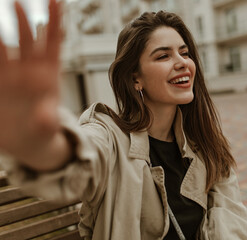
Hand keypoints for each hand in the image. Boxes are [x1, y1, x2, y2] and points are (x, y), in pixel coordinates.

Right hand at [0, 0, 62, 159]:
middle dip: (23, 19)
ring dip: (2, 30)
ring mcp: (12, 74)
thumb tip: (44, 119)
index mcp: (49, 76)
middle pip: (28, 39)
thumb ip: (45, 123)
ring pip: (7, 46)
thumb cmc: (42, 133)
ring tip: (0, 10)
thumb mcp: (46, 130)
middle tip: (16, 2)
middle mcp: (30, 70)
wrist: (26, 141)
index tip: (55, 1)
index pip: (53, 44)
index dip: (54, 22)